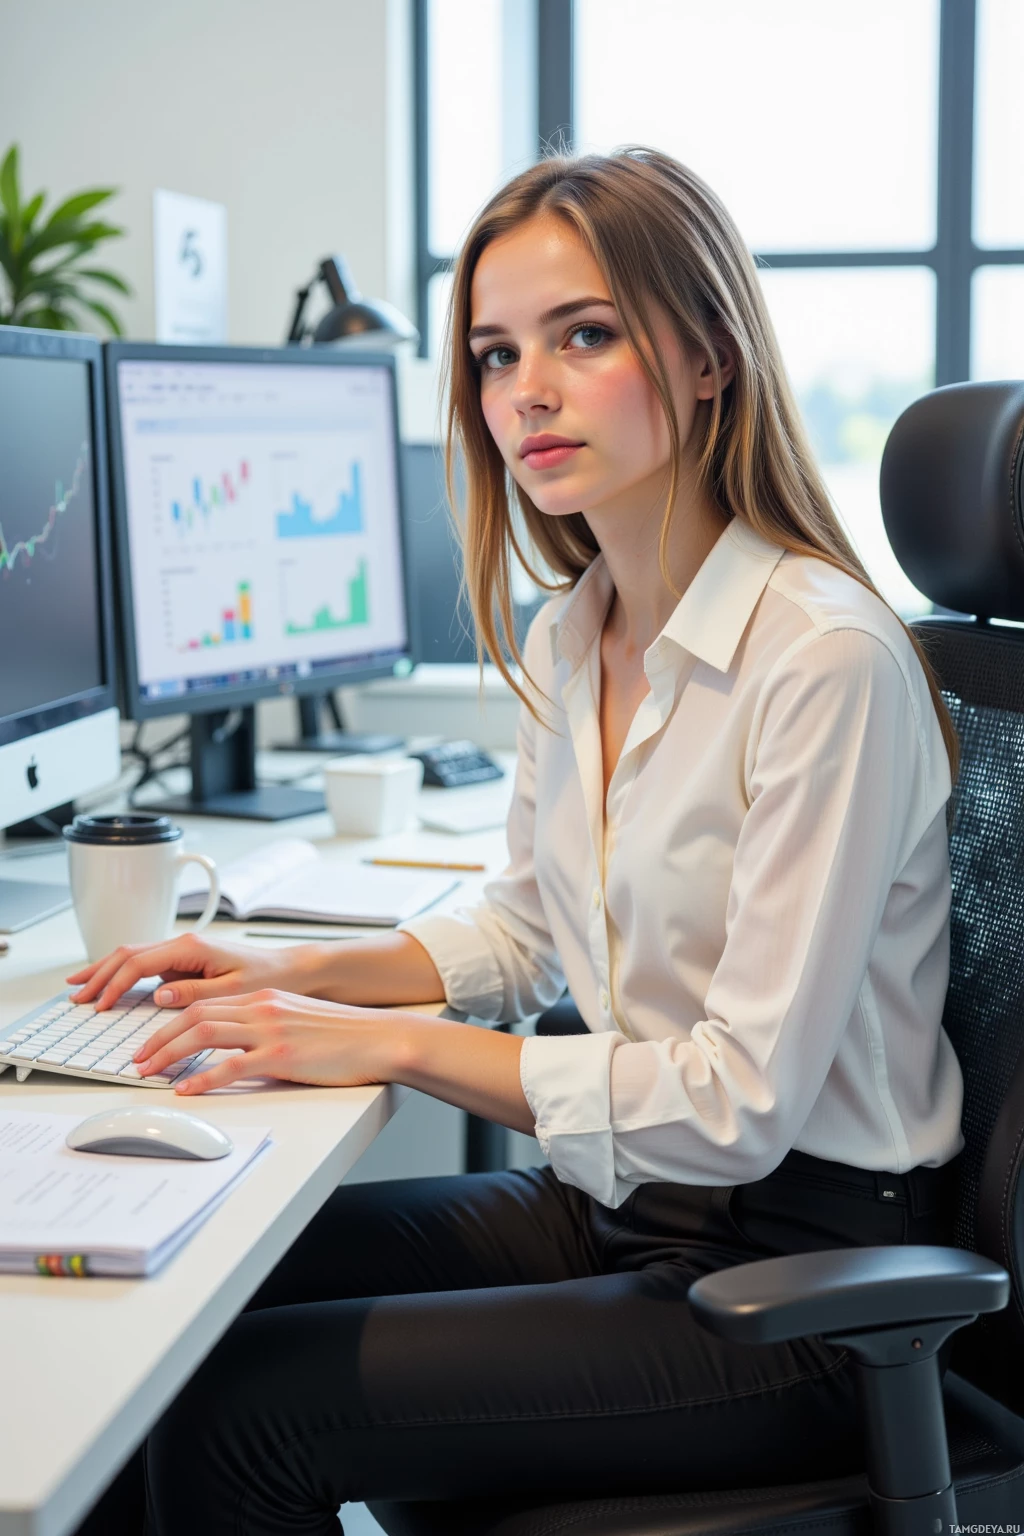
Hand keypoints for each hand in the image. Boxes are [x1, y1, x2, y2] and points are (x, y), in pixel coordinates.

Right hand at [66, 934, 319, 1011]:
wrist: (290, 969)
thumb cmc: (268, 977)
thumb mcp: (234, 990)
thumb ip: (195, 992)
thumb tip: (158, 994)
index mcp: (192, 947)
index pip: (139, 963)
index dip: (114, 984)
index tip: (99, 1005)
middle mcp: (183, 944)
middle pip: (127, 954)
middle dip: (98, 974)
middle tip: (74, 995)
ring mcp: (182, 952)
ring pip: (133, 956)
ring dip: (105, 971)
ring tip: (79, 987)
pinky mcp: (185, 962)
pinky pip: (145, 966)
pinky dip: (122, 974)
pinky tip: (109, 984)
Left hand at [133, 989, 399, 1094]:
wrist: (380, 1038)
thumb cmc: (345, 1036)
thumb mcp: (297, 1020)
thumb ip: (266, 1026)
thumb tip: (237, 1047)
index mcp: (265, 998)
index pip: (205, 1003)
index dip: (171, 1022)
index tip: (152, 1040)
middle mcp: (263, 1007)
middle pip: (195, 1015)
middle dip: (159, 1037)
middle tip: (138, 1059)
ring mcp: (271, 1030)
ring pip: (204, 1034)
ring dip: (169, 1052)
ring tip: (150, 1072)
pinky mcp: (282, 1055)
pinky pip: (231, 1066)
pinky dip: (203, 1078)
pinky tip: (187, 1088)